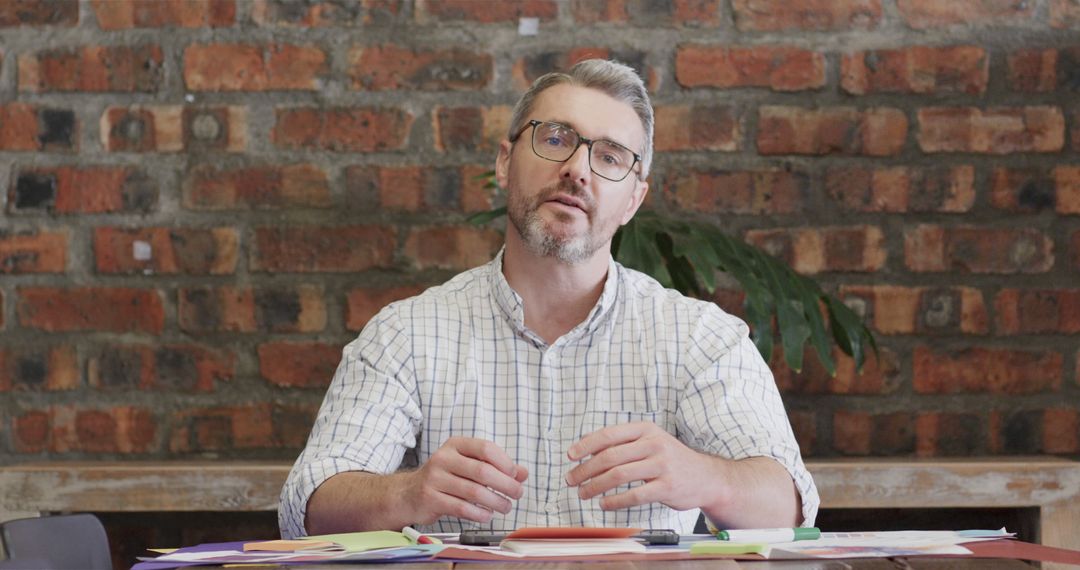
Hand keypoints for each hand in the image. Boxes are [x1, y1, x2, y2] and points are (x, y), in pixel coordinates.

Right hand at [402, 437, 527, 524]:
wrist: (408, 493)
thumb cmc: (444, 478)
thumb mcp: (468, 466)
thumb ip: (496, 467)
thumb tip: (523, 473)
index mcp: (455, 445)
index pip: (485, 448)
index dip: (505, 462)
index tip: (515, 475)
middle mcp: (443, 458)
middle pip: (482, 471)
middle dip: (505, 485)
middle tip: (517, 494)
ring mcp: (434, 478)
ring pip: (474, 492)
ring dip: (496, 502)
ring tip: (505, 507)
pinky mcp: (430, 498)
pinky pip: (462, 508)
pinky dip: (479, 513)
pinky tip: (487, 515)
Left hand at [564, 421, 721, 510]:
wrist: (706, 477)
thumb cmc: (671, 460)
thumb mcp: (650, 442)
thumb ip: (623, 443)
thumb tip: (585, 447)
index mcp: (645, 429)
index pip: (608, 434)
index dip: (585, 445)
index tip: (570, 456)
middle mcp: (653, 444)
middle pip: (609, 456)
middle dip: (585, 469)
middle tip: (571, 480)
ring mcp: (661, 465)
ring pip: (618, 475)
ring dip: (595, 486)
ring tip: (583, 493)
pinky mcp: (666, 487)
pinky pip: (633, 495)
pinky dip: (614, 501)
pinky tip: (604, 504)